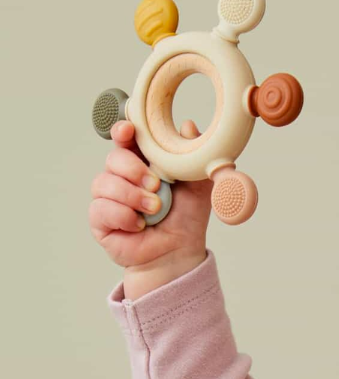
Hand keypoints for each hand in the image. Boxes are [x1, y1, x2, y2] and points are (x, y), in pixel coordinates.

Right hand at [88, 119, 211, 270]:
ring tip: (154, 209)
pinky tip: (139, 225)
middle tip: (156, 186)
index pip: (124, 139)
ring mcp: (108, 198)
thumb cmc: (185, 219)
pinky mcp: (100, 219)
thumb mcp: (197, 187)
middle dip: (134, 170)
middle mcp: (122, 177)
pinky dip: (124, 216)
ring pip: (104, 183)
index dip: (122, 131)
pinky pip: (101, 209)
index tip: (129, 131)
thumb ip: (192, 159)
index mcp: (142, 163)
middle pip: (113, 159)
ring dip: (132, 196)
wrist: (179, 253)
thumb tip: (189, 126)